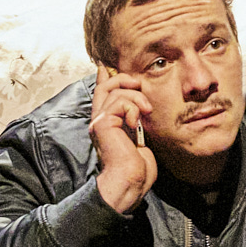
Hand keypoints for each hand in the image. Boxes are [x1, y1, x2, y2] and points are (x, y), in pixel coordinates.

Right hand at [89, 69, 158, 213]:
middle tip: (138, 83)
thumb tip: (140, 108)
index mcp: (106, 123)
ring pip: (116, 92)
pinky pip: (119, 103)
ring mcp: (99, 122)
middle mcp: (99, 121)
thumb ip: (134, 121)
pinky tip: (136, 122)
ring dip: (137, 97)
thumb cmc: (137, 166)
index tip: (105, 66)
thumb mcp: (138, 137)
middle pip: (104, 86)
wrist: (130, 180)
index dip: (105, 77)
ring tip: (147, 111)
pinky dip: (132, 108)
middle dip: (123, 79)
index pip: (102, 94)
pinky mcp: (102, 124)